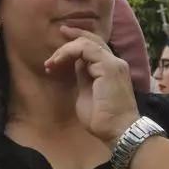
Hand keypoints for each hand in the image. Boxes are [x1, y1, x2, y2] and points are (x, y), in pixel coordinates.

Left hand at [44, 26, 138, 145]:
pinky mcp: (109, 67)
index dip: (77, 41)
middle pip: (92, 40)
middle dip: (71, 38)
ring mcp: (113, 63)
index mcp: (110, 69)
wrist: (117, 130)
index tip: (62, 38)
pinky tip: (58, 62)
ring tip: (51, 62)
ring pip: (86, 43)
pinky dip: (69, 52)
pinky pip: (86, 49)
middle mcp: (115, 62)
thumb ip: (83, 76)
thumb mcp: (86, 93)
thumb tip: (76, 64)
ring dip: (65, 49)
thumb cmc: (102, 119)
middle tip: (54, 45)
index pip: (94, 47)